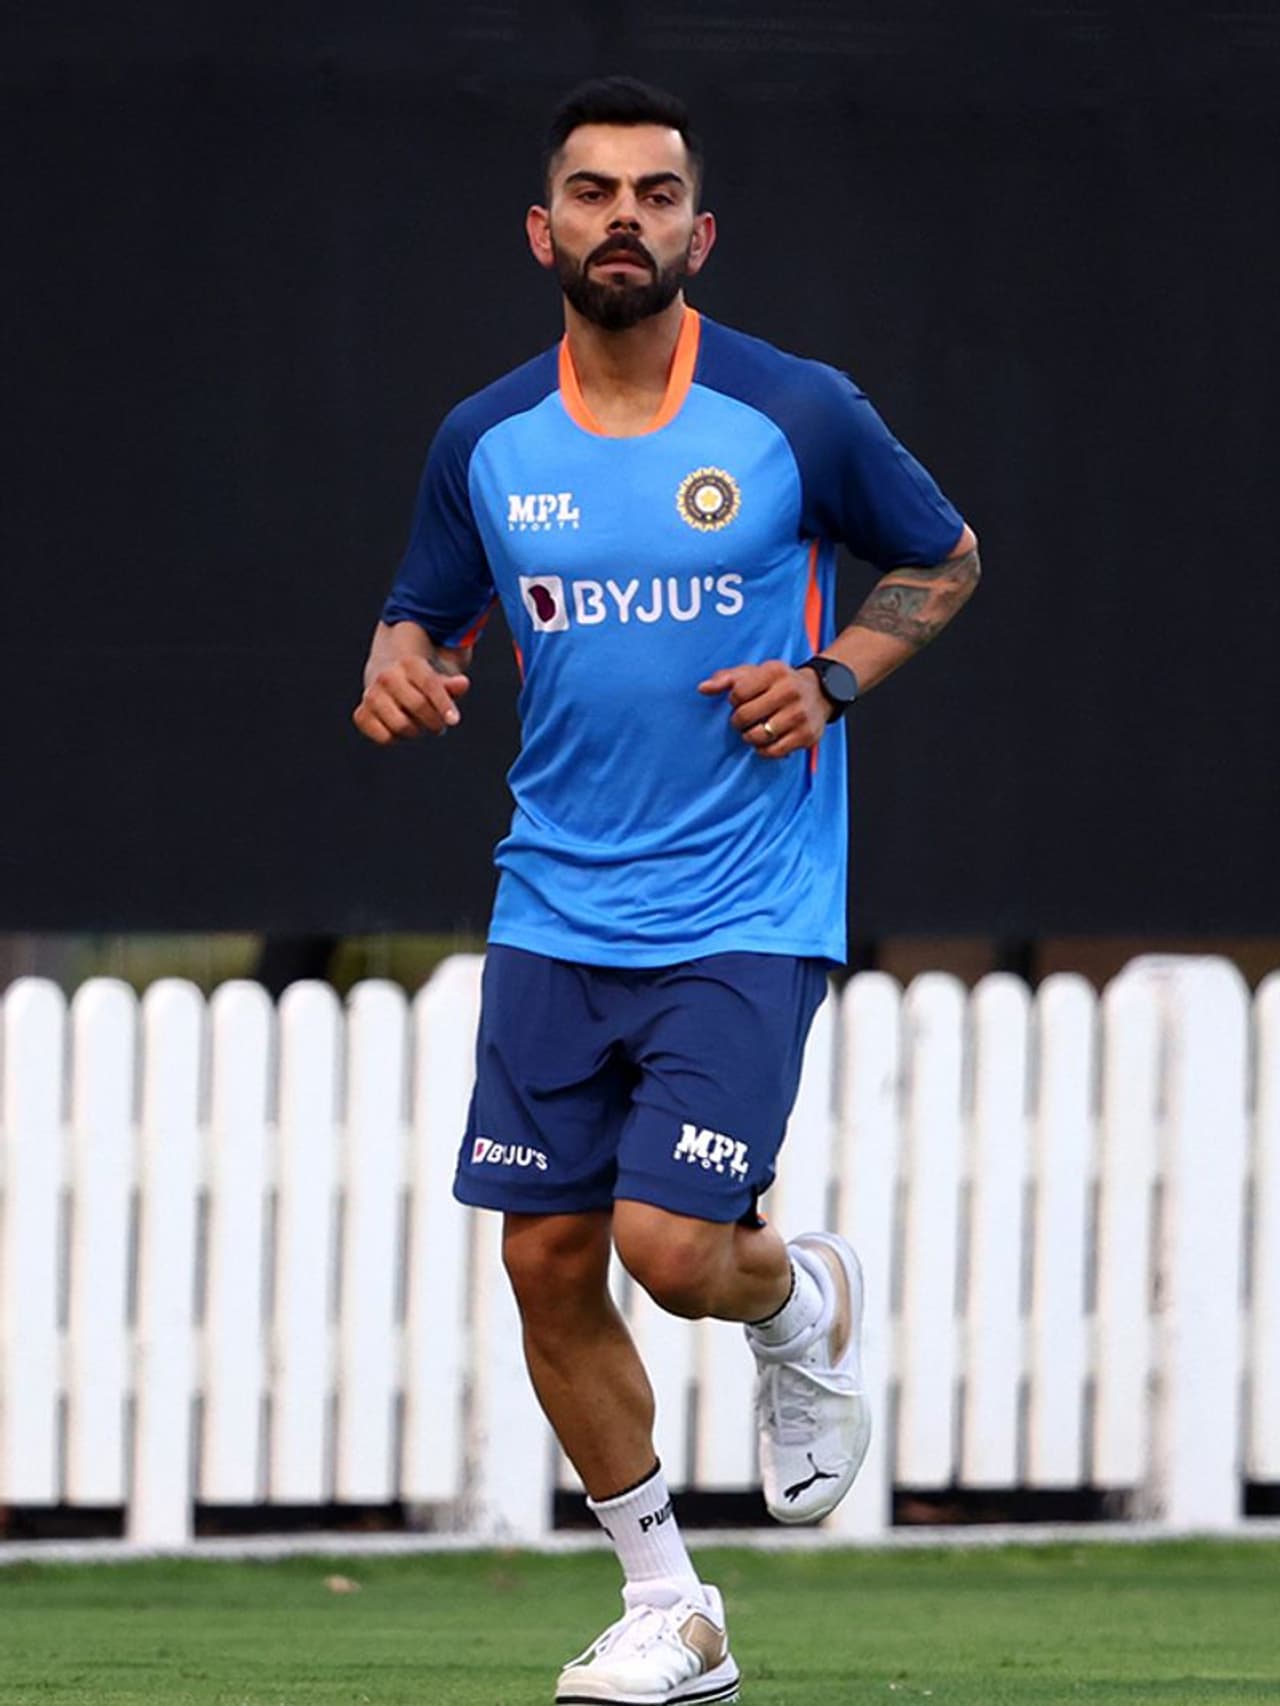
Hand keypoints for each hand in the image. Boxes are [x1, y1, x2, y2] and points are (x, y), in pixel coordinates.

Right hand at [352, 656, 469, 745]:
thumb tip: (463, 684)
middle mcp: (387, 676)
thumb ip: (451, 684)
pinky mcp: (361, 714)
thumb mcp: (439, 679)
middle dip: (434, 721)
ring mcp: (372, 695)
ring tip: (418, 725)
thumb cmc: (421, 683)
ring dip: (416, 732)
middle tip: (438, 726)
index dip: (443, 704)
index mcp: (409, 663)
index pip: (430, 684)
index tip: (454, 721)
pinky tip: (399, 730)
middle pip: (418, 706)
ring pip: (401, 725)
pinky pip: (384, 738)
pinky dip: (396, 739)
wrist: (387, 680)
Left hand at [697, 659, 829, 758]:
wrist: (820, 693)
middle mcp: (790, 691)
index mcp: (774, 672)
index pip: (738, 693)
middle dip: (738, 721)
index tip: (740, 701)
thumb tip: (702, 688)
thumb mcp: (755, 673)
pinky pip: (773, 751)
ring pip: (758, 736)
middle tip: (744, 720)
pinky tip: (765, 741)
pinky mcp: (807, 736)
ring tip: (754, 730)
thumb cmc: (778, 683)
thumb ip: (726, 678)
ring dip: (749, 737)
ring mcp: (800, 715)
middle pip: (745, 716)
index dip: (733, 701)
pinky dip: (763, 750)